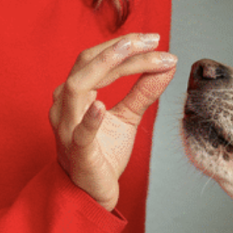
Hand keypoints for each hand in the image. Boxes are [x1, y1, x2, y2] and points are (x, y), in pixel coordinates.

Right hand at [50, 34, 176, 211]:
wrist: (93, 192)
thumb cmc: (103, 152)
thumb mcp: (128, 116)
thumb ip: (144, 91)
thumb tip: (168, 65)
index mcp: (75, 93)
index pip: (98, 59)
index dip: (126, 46)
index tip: (155, 39)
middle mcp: (65, 104)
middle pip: (87, 64)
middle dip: (119, 48)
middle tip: (151, 40)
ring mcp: (67, 127)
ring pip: (77, 87)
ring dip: (106, 67)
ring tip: (130, 53)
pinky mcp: (77, 152)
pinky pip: (79, 132)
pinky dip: (89, 119)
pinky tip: (100, 106)